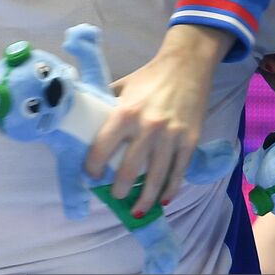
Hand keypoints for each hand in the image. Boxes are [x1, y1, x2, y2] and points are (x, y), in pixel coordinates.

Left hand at [85, 24, 232, 215]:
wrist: (186, 65)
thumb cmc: (149, 77)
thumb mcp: (122, 87)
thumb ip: (106, 105)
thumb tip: (84, 120)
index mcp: (125, 113)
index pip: (101, 150)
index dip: (93, 169)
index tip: (91, 176)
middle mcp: (147, 127)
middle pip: (128, 172)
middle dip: (119, 191)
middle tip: (115, 195)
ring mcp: (171, 136)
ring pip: (155, 179)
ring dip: (144, 199)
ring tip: (136, 209)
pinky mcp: (190, 140)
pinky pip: (179, 172)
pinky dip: (170, 190)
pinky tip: (163, 200)